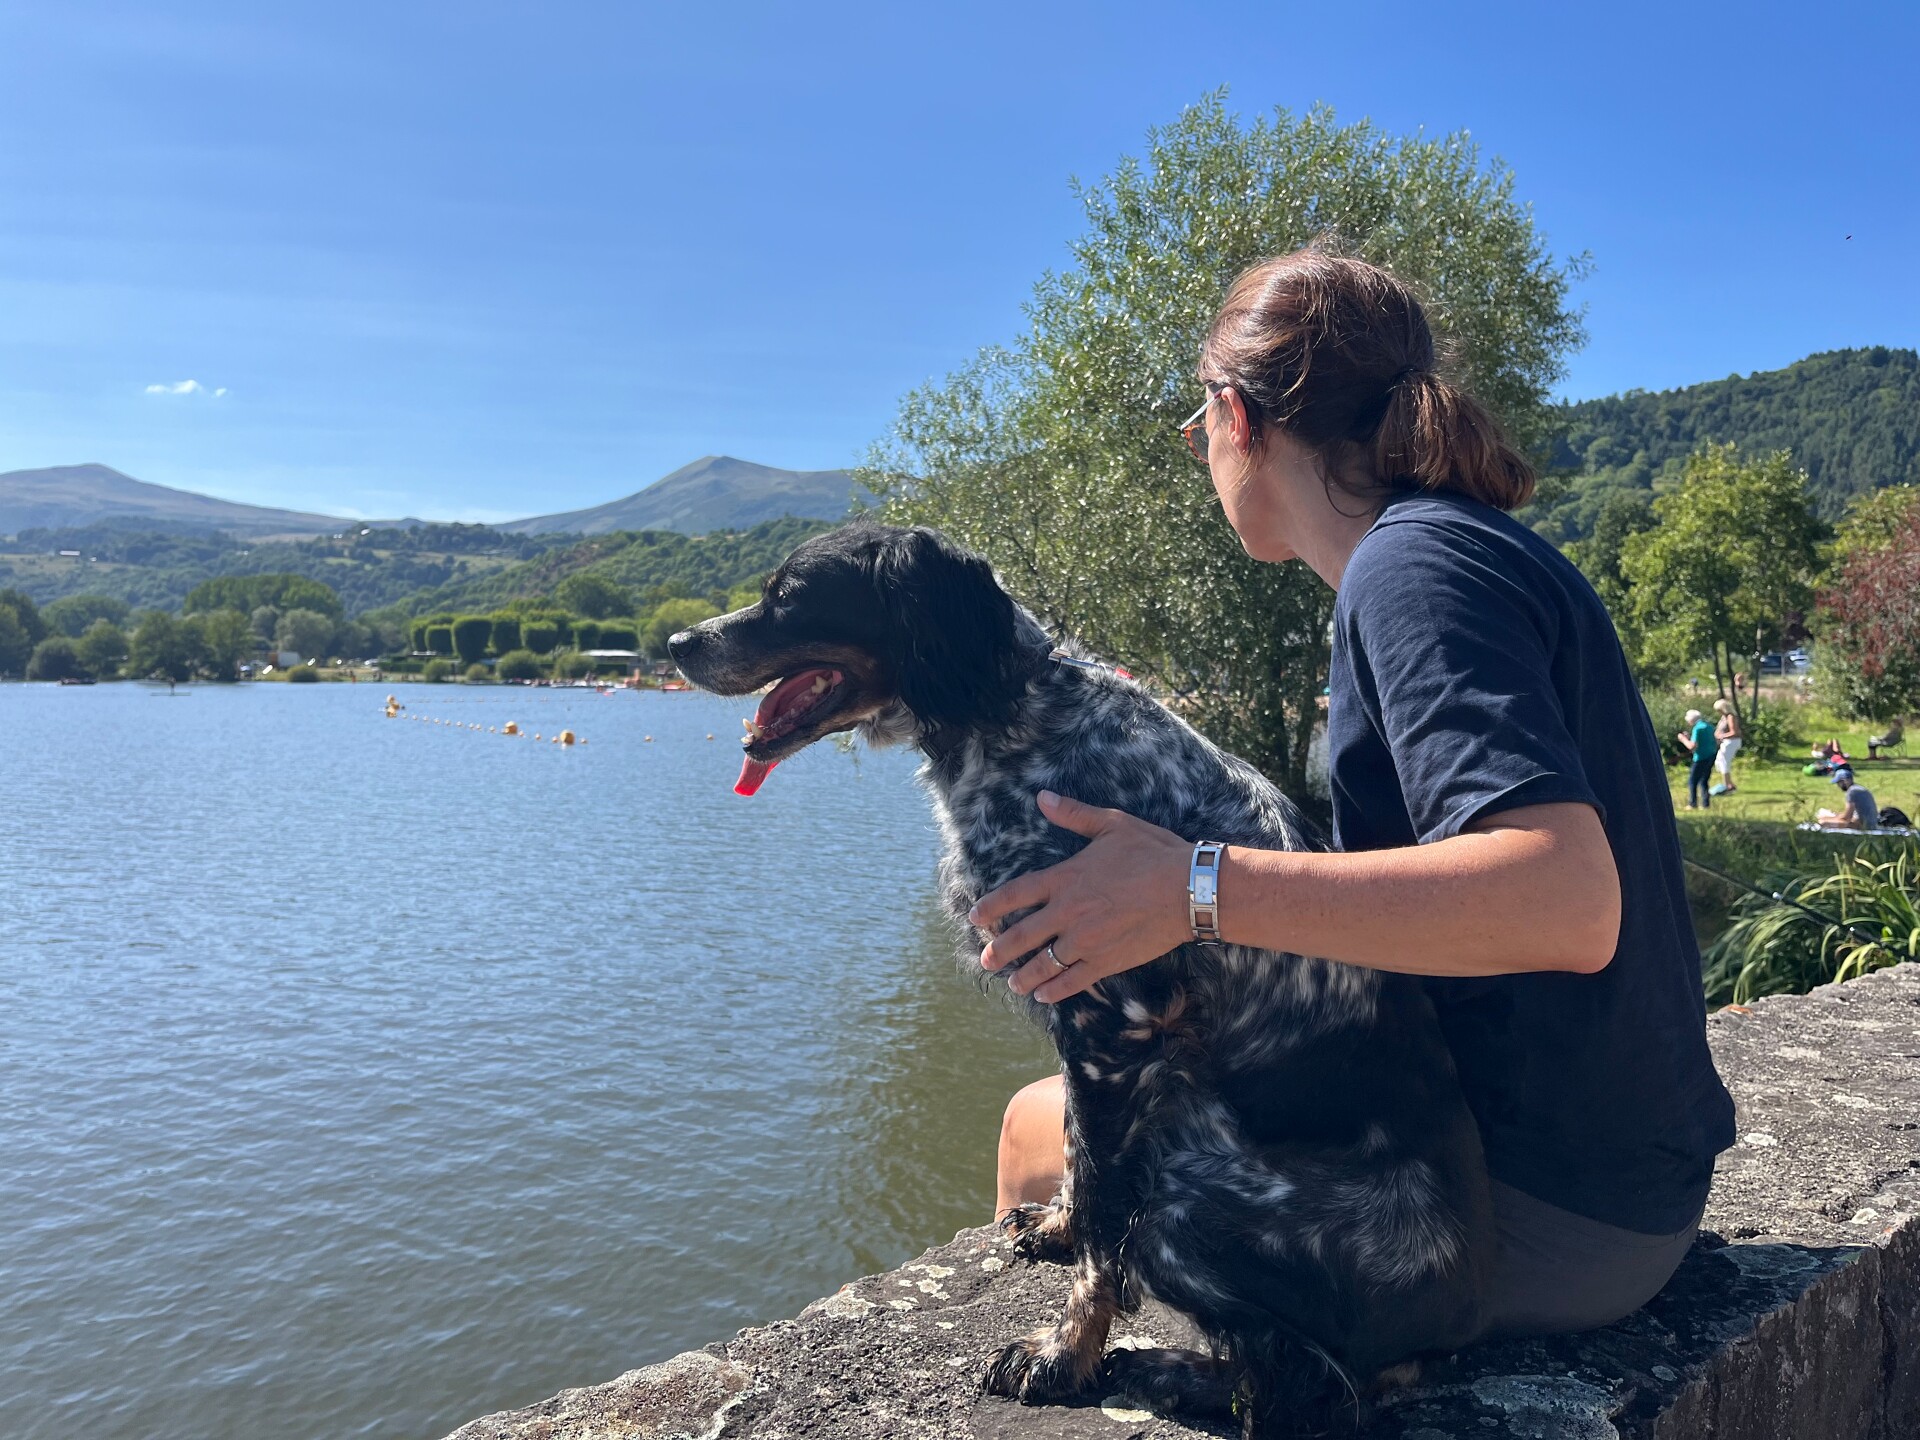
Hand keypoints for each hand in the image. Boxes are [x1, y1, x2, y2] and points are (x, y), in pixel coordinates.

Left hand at [970, 790, 1192, 1002]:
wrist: (1188, 889)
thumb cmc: (1152, 852)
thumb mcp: (1112, 824)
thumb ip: (1073, 815)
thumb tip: (1042, 798)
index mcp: (1065, 878)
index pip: (1015, 895)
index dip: (991, 907)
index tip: (974, 917)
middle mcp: (1068, 912)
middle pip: (1021, 936)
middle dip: (999, 950)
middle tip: (985, 960)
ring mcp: (1086, 940)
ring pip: (1044, 963)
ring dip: (1024, 976)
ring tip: (1012, 984)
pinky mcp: (1106, 961)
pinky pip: (1072, 981)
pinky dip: (1055, 991)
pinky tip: (1043, 996)